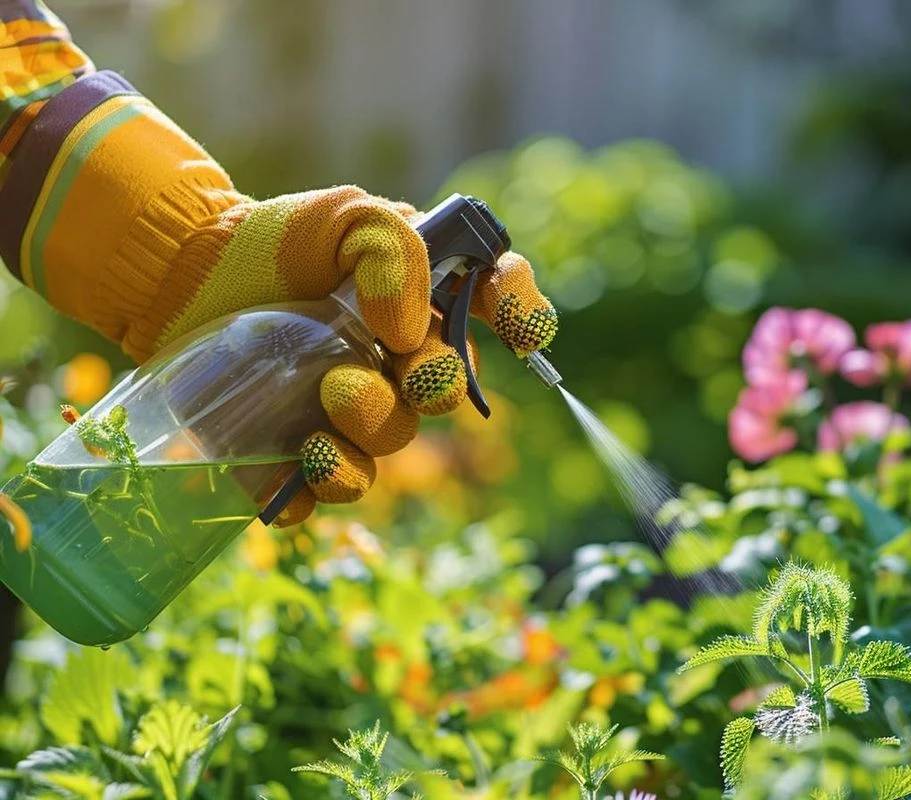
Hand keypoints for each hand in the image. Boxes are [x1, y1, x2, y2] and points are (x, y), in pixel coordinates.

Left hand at [139, 187, 557, 525]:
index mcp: (425, 301)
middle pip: (445, 392)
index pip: (498, 307)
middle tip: (399, 361)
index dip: (526, 318)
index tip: (525, 334)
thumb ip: (392, 251)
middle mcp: (399, 363)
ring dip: (374, 424)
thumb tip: (410, 333)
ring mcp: (351, 414)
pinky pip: (331, 489)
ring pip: (392, 443)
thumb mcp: (342, 218)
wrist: (182, 274)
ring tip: (328, 394)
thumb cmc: (273, 243)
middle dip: (434, 382)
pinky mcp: (299, 452)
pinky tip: (306, 456)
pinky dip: (327, 481)